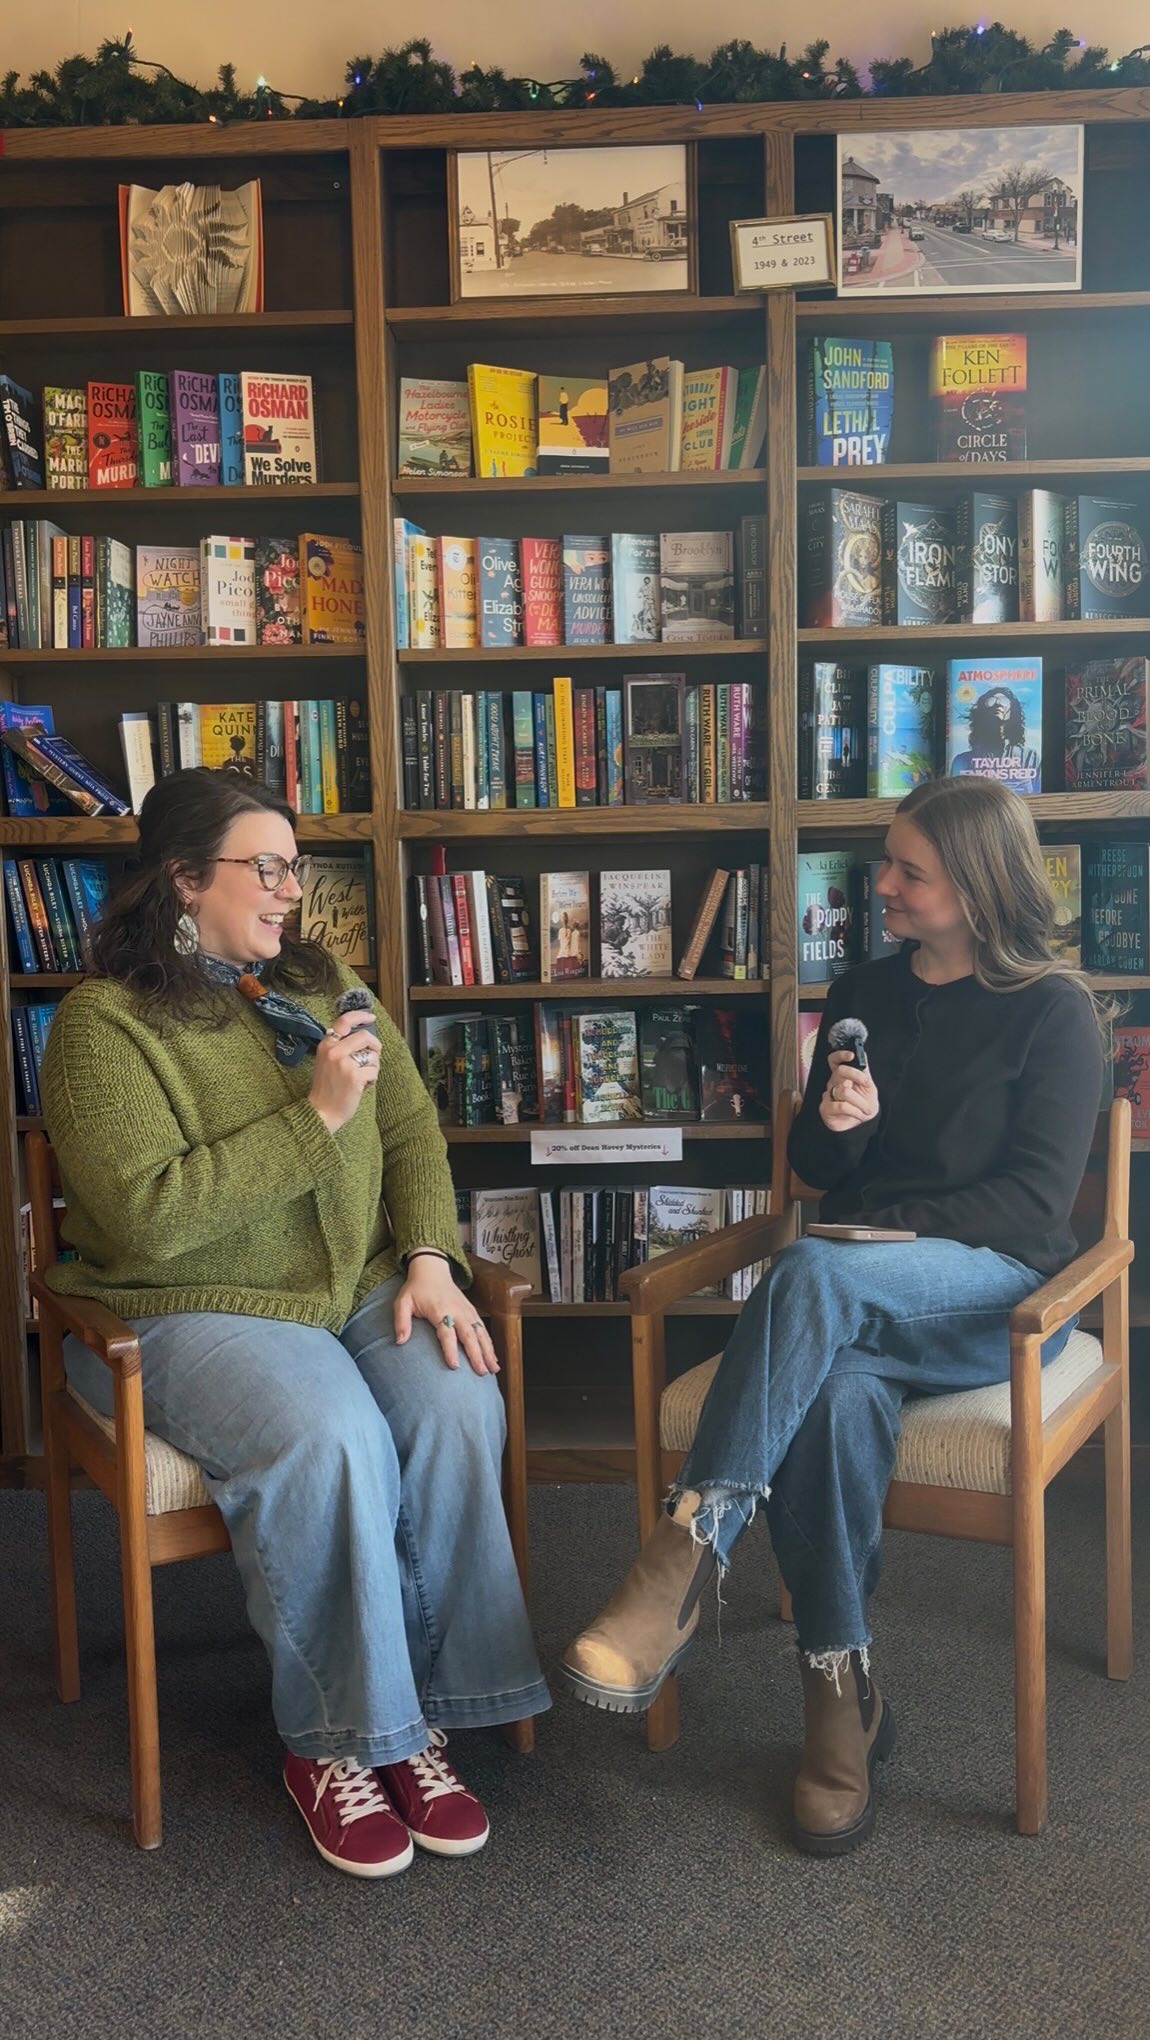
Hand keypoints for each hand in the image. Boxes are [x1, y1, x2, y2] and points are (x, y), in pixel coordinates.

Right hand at [307, 1015, 380, 1133]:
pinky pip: (374, 1070)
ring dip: (373, 1066)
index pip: (344, 1021)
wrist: (321, 1111)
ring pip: (372, 1055)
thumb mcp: (326, 1060)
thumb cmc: (327, 1088)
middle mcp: (333, 1050)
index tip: (371, 1017)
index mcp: (326, 1044)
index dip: (360, 1016)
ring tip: (362, 1077)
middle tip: (374, 1055)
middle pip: (365, 1036)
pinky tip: (362, 1086)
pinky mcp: (354, 1076)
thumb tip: (363, 1035)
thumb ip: (340, 1046)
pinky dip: (372, 1079)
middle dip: (375, 1046)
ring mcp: (344, 1063)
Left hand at [394, 1260, 498, 1376]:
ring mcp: (467, 1311)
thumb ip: (401, 1321)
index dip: (451, 1349)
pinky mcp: (472, 1312)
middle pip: (469, 1335)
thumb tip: (400, 1342)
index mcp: (440, 1309)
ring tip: (493, 1369)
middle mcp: (457, 1311)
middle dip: (476, 1355)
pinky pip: (483, 1330)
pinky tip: (493, 1358)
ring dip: (488, 1351)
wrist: (432, 1270)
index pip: (447, 1332)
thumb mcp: (403, 1302)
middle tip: (481, 1373)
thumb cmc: (416, 1289)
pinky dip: (489, 1344)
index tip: (454, 1366)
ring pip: (481, 1333)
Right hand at [819, 1048, 879, 1134]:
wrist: (861, 1124)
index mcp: (843, 1076)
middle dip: (856, 1076)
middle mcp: (833, 1083)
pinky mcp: (825, 1108)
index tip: (851, 1055)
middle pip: (839, 1071)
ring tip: (866, 1108)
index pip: (834, 1060)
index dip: (840, 1055)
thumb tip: (863, 1056)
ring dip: (860, 1101)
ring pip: (844, 1091)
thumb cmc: (864, 1104)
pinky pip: (842, 1106)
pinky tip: (859, 1114)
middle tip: (866, 1084)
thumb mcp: (869, 1087)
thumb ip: (865, 1073)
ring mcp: (828, 1096)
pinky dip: (855, 1111)